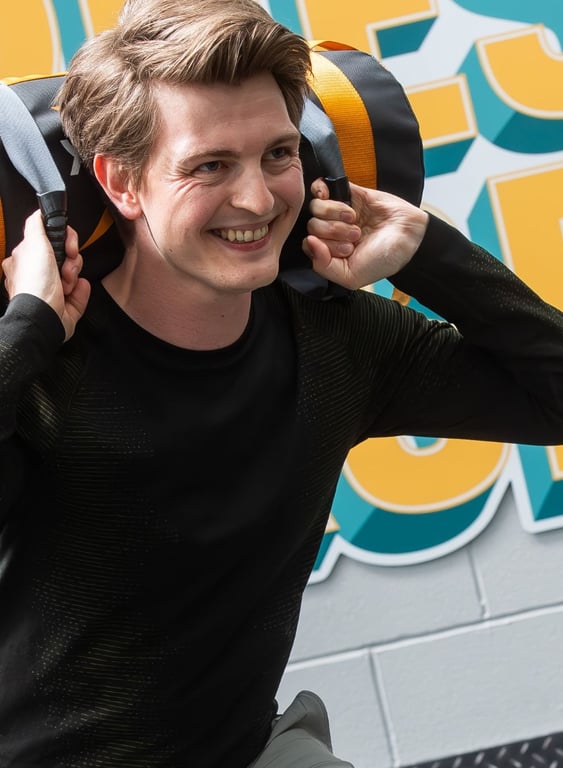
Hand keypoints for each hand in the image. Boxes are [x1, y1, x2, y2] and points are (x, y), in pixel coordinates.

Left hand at [3, 210, 90, 340]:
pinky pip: (81, 292)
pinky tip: (75, 290)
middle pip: (64, 257)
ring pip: (74, 273)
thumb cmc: (34, 285)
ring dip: (74, 274)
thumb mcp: (33, 244)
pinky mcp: (66, 306)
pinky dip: (82, 290)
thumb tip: (40, 212)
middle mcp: (38, 276)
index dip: (62, 240)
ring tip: (66, 283)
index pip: (49, 242)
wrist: (44, 316)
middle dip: (70, 259)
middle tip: (66, 263)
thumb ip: (36, 225)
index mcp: (26, 261)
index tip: (66, 244)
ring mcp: (52, 292)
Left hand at [303, 179, 428, 289]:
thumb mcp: (351, 276)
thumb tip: (309, 242)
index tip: (346, 249)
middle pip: (312, 225)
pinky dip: (323, 191)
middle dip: (333, 231)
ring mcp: (338, 212)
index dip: (323, 246)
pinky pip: (322, 188)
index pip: (309, 245)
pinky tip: (338, 199)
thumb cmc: (383, 259)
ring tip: (354, 219)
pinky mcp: (348, 193)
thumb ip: (324, 266)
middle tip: (356, 235)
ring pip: (316, 207)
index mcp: (331, 252)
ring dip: (334, 213)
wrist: (409, 235)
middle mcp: (332, 232)